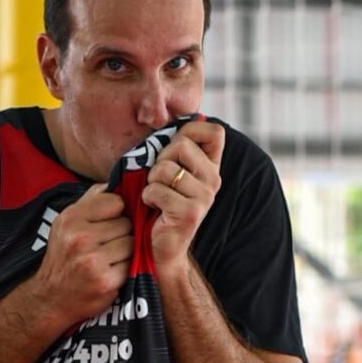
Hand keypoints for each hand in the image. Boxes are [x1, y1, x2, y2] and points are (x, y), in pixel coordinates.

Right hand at [26, 183, 132, 331]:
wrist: (50, 298)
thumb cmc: (63, 256)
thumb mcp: (66, 223)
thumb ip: (90, 199)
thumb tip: (116, 180)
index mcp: (71, 218)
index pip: (115, 201)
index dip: (116, 212)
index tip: (107, 224)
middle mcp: (80, 238)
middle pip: (126, 223)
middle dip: (121, 233)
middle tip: (105, 246)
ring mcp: (93, 260)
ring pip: (132, 243)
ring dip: (125, 251)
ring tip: (108, 259)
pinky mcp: (106, 281)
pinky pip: (132, 264)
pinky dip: (125, 269)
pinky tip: (110, 273)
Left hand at [141, 121, 224, 275]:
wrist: (163, 248)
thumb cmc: (159, 204)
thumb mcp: (170, 171)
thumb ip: (174, 149)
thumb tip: (167, 114)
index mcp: (211, 167)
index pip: (215, 131)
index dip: (190, 131)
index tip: (175, 148)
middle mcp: (213, 180)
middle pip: (181, 145)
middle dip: (160, 159)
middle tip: (160, 180)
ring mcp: (204, 197)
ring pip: (165, 168)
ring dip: (151, 181)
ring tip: (157, 196)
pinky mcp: (189, 212)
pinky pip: (156, 190)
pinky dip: (147, 198)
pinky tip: (154, 209)